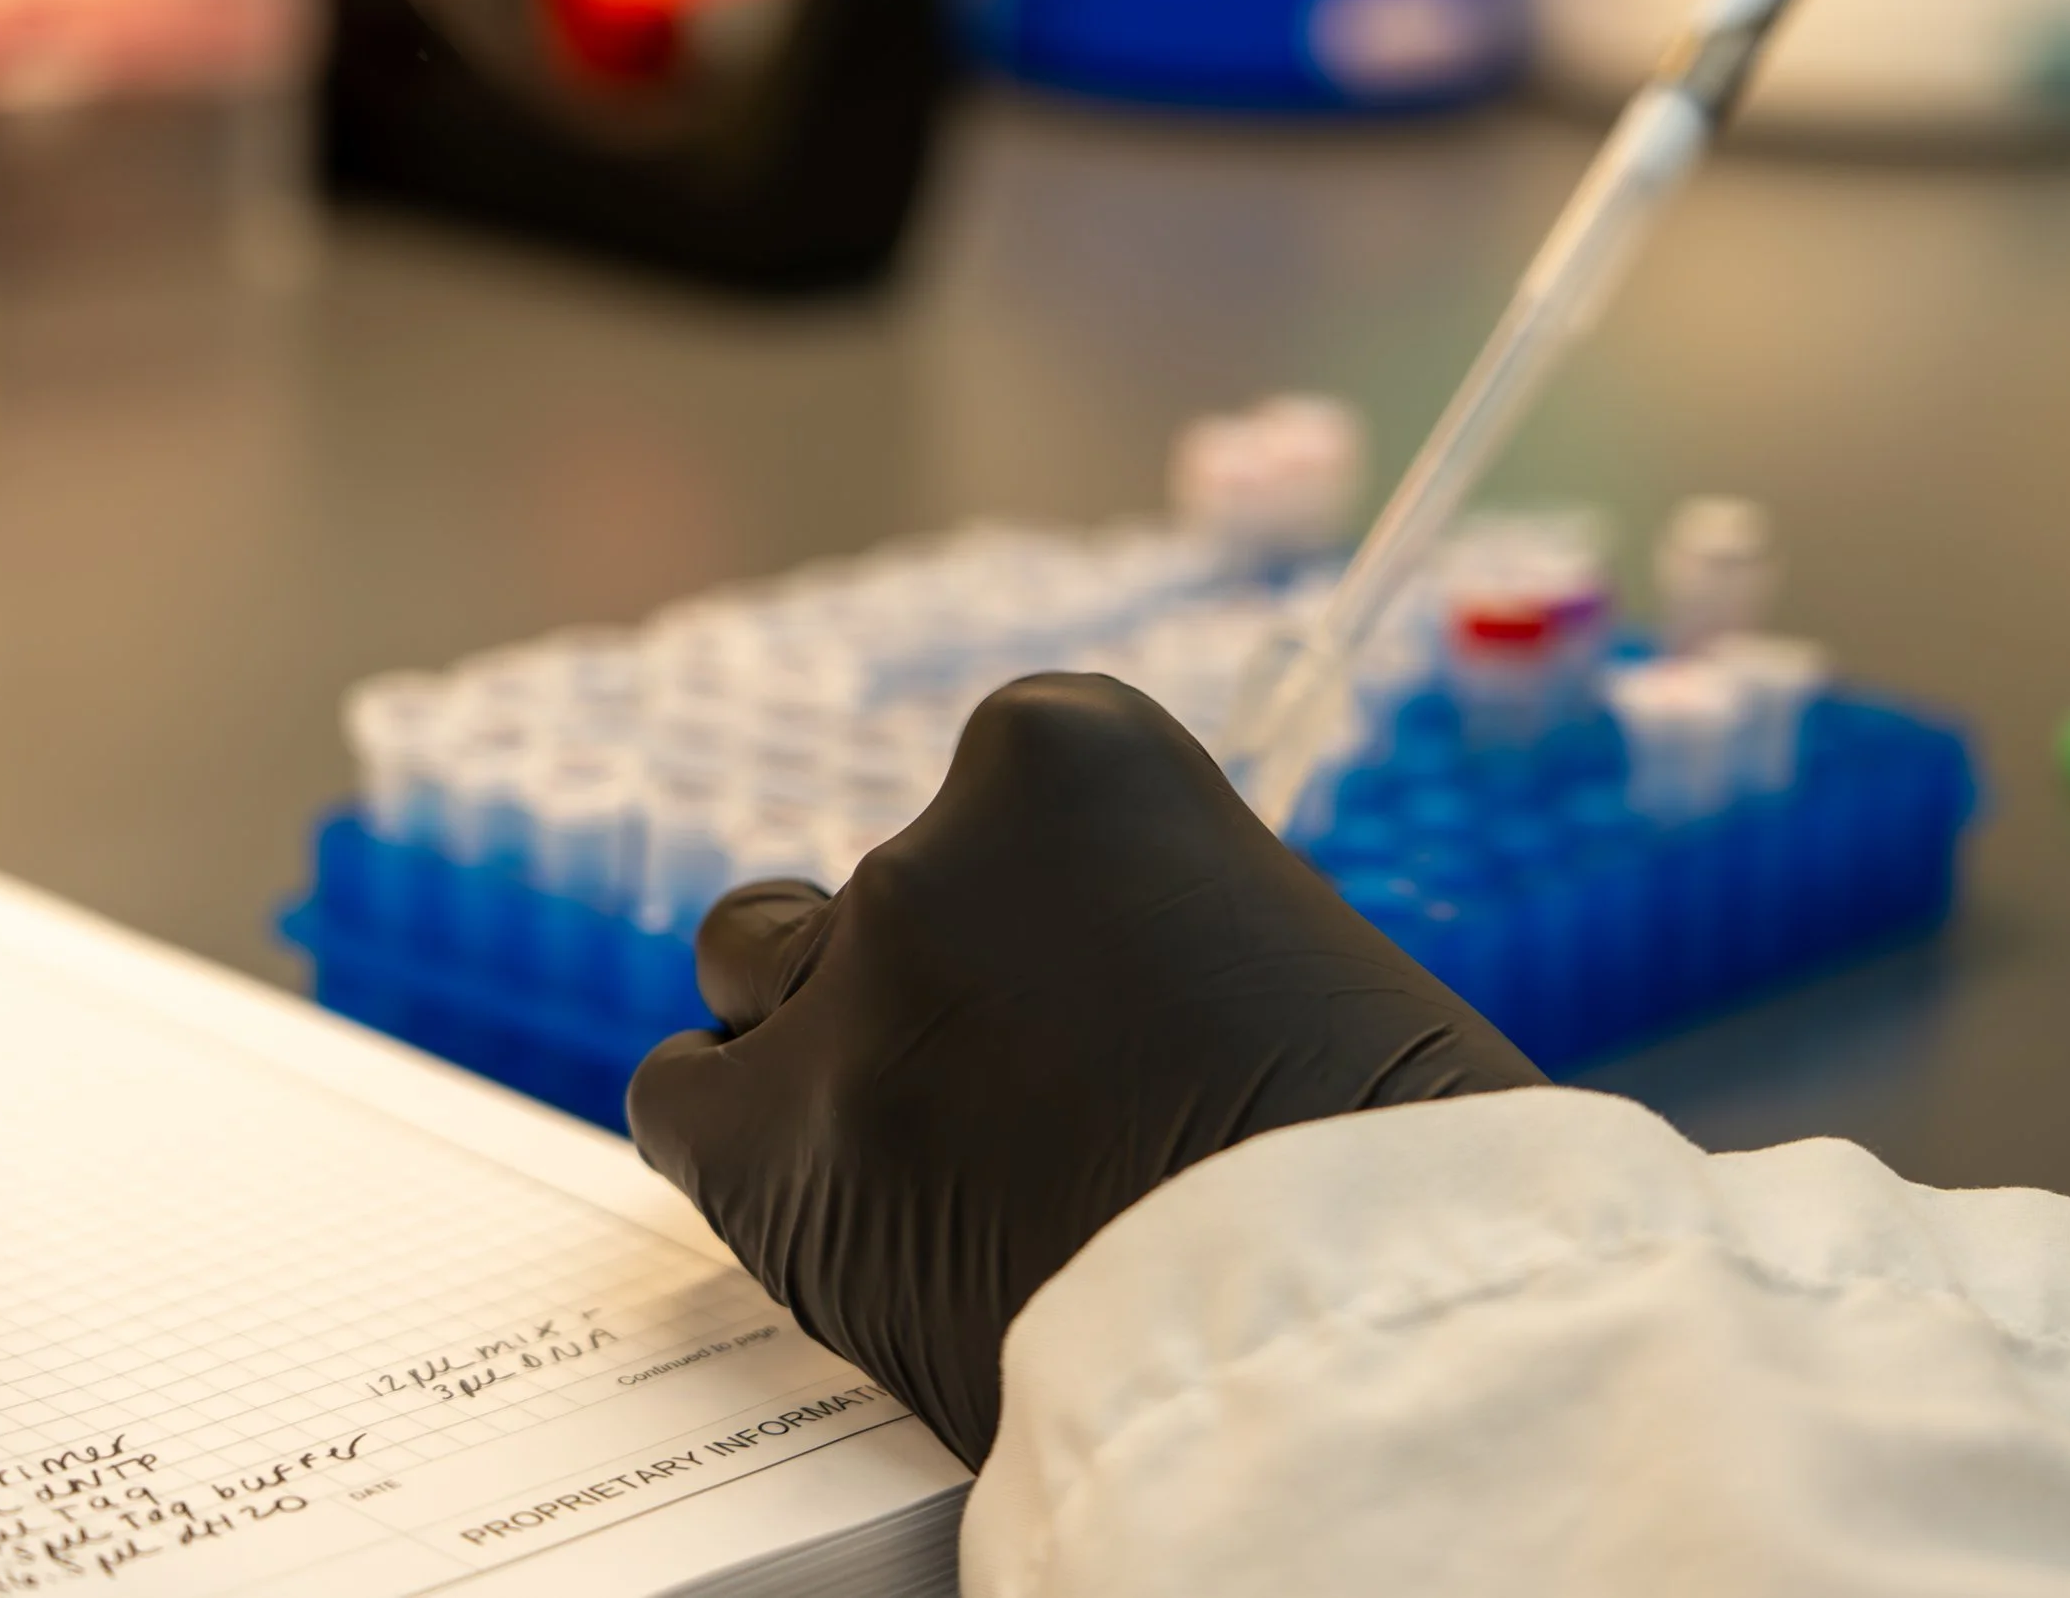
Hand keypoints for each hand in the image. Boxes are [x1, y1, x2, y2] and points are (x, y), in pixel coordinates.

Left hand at [627, 673, 1546, 1466]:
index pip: (996, 784)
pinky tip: (833, 1185)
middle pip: (878, 888)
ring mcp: (844, 999)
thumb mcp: (1290, 944)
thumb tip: (1077, 985)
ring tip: (926, 1136)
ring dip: (825, 1032)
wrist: (1350, 1318)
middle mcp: (932, 849)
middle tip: (1025, 1082)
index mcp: (1074, 750)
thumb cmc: (1383, 1143)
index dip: (1050, 896)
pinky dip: (744, 1134)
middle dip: (935, 972)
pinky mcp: (779, 1154)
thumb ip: (1149, 915)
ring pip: (759, 971)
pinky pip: (686, 1103)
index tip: (1096, 977)